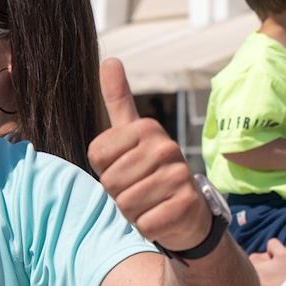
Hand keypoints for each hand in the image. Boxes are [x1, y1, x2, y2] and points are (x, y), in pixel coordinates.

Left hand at [88, 59, 210, 252]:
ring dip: (133, 212)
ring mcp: (180, 175)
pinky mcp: (186, 205)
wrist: (188, 213)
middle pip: (110, 182)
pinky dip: (147, 226)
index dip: (105, 170)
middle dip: (118, 194)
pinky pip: (145, 222)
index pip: (97, 156)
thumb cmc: (150, 173)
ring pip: (126, 204)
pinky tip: (161, 217)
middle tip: (139, 190)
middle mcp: (167, 147)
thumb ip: (119, 99)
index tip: (125, 168)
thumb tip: (110, 59)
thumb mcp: (132, 134)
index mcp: (147, 128)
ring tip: (151, 203)